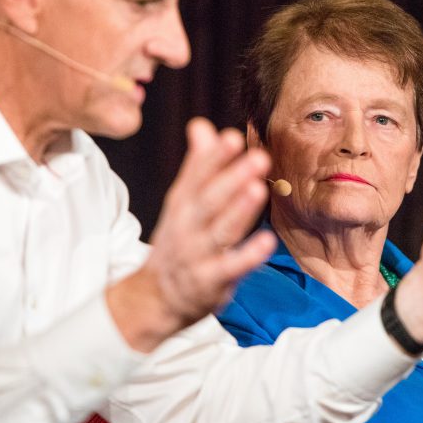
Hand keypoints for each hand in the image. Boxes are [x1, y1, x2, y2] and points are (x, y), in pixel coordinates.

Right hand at [107, 118, 276, 351]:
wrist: (155, 297)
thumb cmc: (178, 241)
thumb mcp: (182, 202)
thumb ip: (197, 165)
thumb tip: (201, 125)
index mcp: (181, 204)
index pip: (196, 177)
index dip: (213, 158)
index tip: (232, 137)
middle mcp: (186, 227)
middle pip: (209, 201)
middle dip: (232, 178)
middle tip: (258, 157)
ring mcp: (196, 255)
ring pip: (219, 231)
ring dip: (238, 211)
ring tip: (257, 189)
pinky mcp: (209, 282)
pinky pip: (230, 267)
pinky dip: (247, 256)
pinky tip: (267, 241)